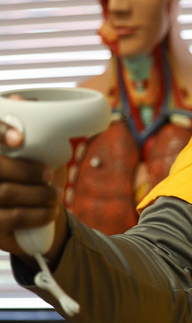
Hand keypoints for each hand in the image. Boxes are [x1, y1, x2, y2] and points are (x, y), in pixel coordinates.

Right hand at [0, 120, 66, 260]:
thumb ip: (27, 124)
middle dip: (28, 170)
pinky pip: (13, 217)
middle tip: (49, 174)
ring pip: (5, 192)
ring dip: (39, 193)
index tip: (20, 139)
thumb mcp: (34, 150)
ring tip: (55, 194)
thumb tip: (19, 100)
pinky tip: (50, 211)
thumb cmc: (32, 179)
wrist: (36, 222)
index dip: (0, 131)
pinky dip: (38, 213)